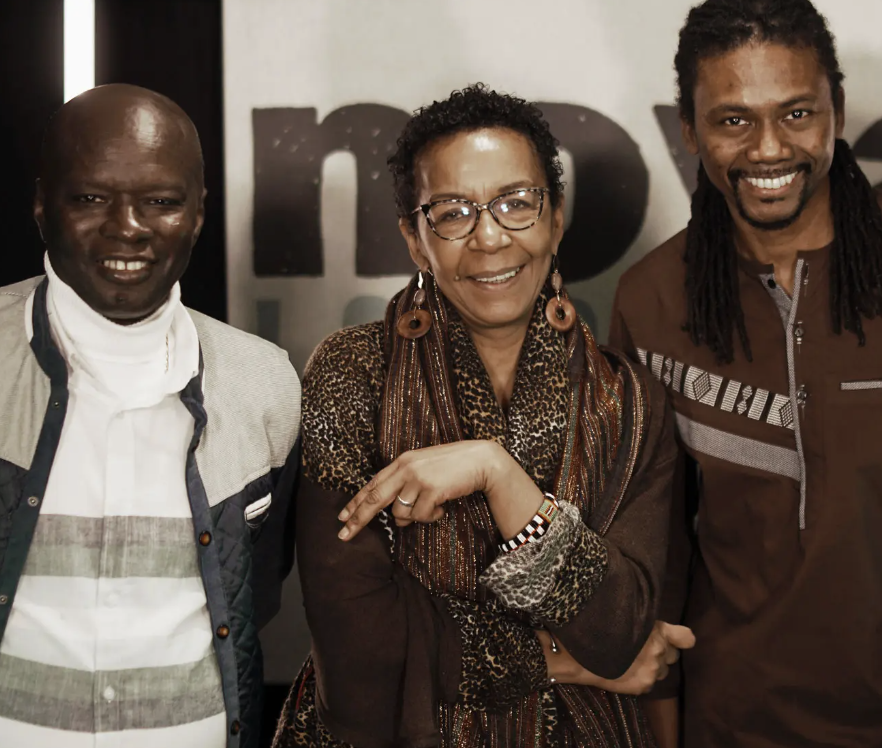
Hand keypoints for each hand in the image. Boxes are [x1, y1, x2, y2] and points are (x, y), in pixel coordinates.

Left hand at [336, 441, 499, 539]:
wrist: (481, 460)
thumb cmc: (455, 467)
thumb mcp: (426, 472)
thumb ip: (408, 490)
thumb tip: (398, 519)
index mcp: (402, 461)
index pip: (373, 484)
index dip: (356, 501)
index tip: (342, 516)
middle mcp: (406, 468)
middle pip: (375, 498)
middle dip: (358, 519)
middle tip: (344, 535)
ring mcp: (418, 478)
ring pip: (401, 513)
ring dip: (415, 518)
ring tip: (433, 508)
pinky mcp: (431, 490)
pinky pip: (421, 516)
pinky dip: (431, 518)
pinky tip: (442, 509)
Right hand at [597, 621, 694, 694]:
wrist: (585, 651)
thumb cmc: (605, 627)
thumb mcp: (630, 618)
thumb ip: (647, 626)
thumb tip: (655, 629)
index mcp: (659, 633)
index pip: (686, 638)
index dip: (681, 639)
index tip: (676, 640)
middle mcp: (660, 652)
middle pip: (673, 656)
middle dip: (662, 653)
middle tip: (644, 650)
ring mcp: (652, 671)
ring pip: (662, 672)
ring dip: (653, 667)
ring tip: (634, 662)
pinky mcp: (643, 686)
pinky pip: (649, 684)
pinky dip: (641, 679)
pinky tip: (627, 672)